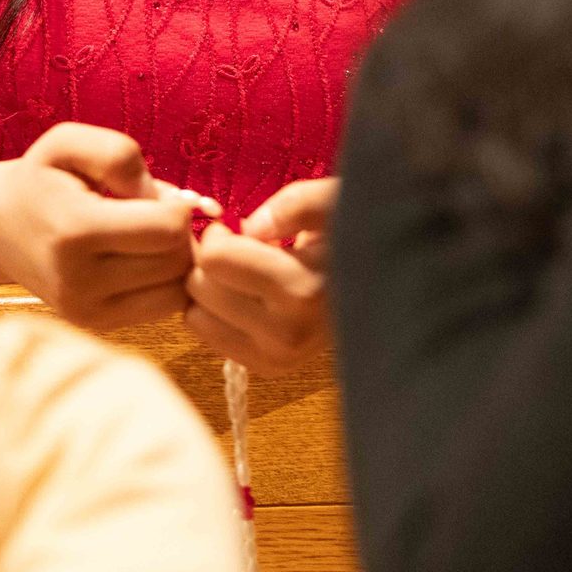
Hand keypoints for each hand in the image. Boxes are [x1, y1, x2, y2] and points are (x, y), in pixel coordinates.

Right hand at [0, 123, 204, 329]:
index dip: (175, 206)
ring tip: (144, 235)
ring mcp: (87, 310)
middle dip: (176, 232)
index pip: (166, 230)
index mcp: (74, 230)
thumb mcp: (67, 143)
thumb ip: (117, 154)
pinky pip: (162, 308)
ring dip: (173, 259)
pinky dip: (163, 282)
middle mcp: (80, 280)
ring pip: (175, 290)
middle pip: (176, 262)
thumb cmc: (38, 178)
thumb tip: (160, 199)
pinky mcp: (96, 324)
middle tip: (150, 212)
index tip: (154, 193)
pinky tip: (139, 259)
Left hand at [184, 177, 337, 375]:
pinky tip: (244, 297)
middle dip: (209, 262)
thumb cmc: (347, 237)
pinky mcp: (269, 367)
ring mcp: (278, 357)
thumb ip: (296, 205)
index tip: (237, 229)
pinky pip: (207, 335)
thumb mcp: (332, 203)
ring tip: (241, 275)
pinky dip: (214, 312)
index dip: (219, 234)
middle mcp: (288, 333)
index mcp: (304, 290)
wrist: (375, 291)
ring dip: (209, 289)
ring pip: (195, 315)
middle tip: (237, 251)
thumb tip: (251, 229)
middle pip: (198, 287)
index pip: (214, 259)